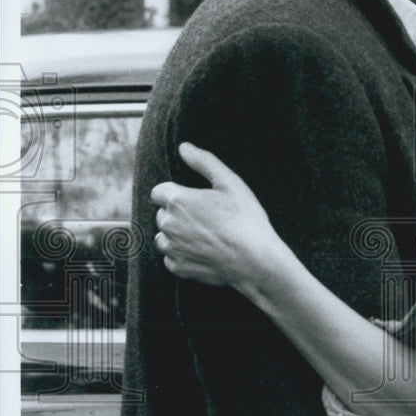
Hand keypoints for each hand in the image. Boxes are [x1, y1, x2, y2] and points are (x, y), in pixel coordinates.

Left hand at [151, 142, 281, 291]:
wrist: (255, 260)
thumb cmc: (246, 219)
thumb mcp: (231, 183)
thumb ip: (204, 162)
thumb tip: (184, 147)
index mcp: (178, 200)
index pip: (159, 191)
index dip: (177, 193)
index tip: (195, 199)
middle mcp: (168, 224)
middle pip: (163, 214)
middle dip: (178, 213)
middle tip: (207, 217)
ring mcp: (172, 248)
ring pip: (164, 237)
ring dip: (177, 234)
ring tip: (205, 234)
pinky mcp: (178, 268)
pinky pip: (171, 257)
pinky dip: (183, 254)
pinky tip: (204, 250)